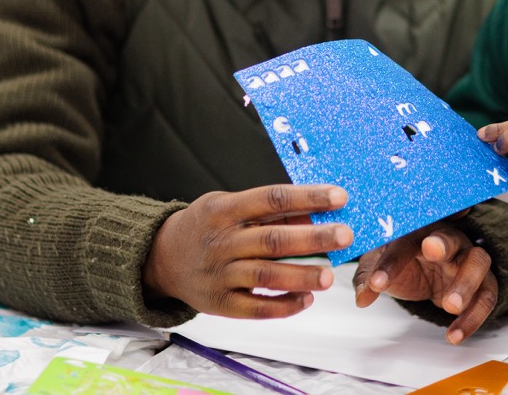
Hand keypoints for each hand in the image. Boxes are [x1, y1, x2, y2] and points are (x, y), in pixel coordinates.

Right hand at [142, 184, 351, 318]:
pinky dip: (283, 306)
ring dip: (301, 276)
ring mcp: (219, 274)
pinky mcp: (219, 303)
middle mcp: (221, 241)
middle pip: (273, 240)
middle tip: (345, 236)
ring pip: (266, 276)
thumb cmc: (207, 225)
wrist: (162, 257)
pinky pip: (255, 309)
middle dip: (313, 238)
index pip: (271, 199)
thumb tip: (313, 215)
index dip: (307, 197)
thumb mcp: (228, 205)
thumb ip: (268, 211)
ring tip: (330, 276)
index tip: (339, 197)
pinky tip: (306, 299)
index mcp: (225, 209)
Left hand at [353, 219, 496, 344]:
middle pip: (450, 236)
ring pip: (477, 262)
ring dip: (465, 283)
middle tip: (431, 251)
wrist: (432, 271)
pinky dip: (473, 317)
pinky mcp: (484, 282)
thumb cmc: (407, 261)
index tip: (377, 283)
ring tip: (450, 306)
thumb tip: (362, 297)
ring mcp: (469, 259)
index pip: (404, 242)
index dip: (390, 261)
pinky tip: (455, 335)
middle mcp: (448, 240)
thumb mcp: (381, 265)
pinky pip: (486, 296)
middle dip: (442, 244)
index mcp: (419, 232)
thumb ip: (369, 277)